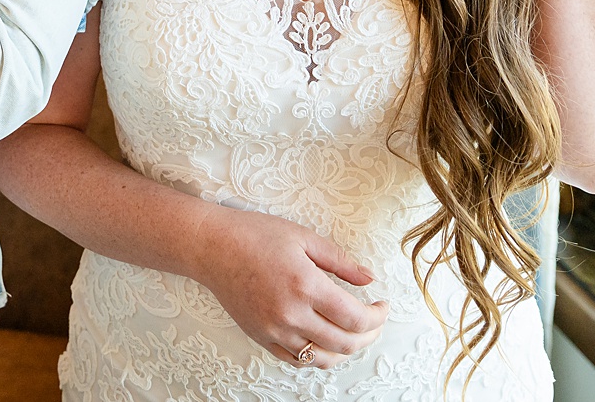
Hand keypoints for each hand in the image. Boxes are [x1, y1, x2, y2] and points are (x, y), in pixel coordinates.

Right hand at [188, 205, 387, 369]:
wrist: (212, 247)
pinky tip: (325, 342)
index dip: (377, 316)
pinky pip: (297, 360)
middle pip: (344, 343)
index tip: (382, 306)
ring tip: (354, 335)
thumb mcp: (303, 238)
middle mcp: (291, 314)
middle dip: (369, 335)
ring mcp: (274, 330)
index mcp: (305, 285)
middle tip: (375, 320)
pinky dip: (317, 356)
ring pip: (322, 358)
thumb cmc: (254, 235)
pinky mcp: (262, 338)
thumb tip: (368, 278)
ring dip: (346, 351)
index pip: (355, 318)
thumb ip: (340, 261)